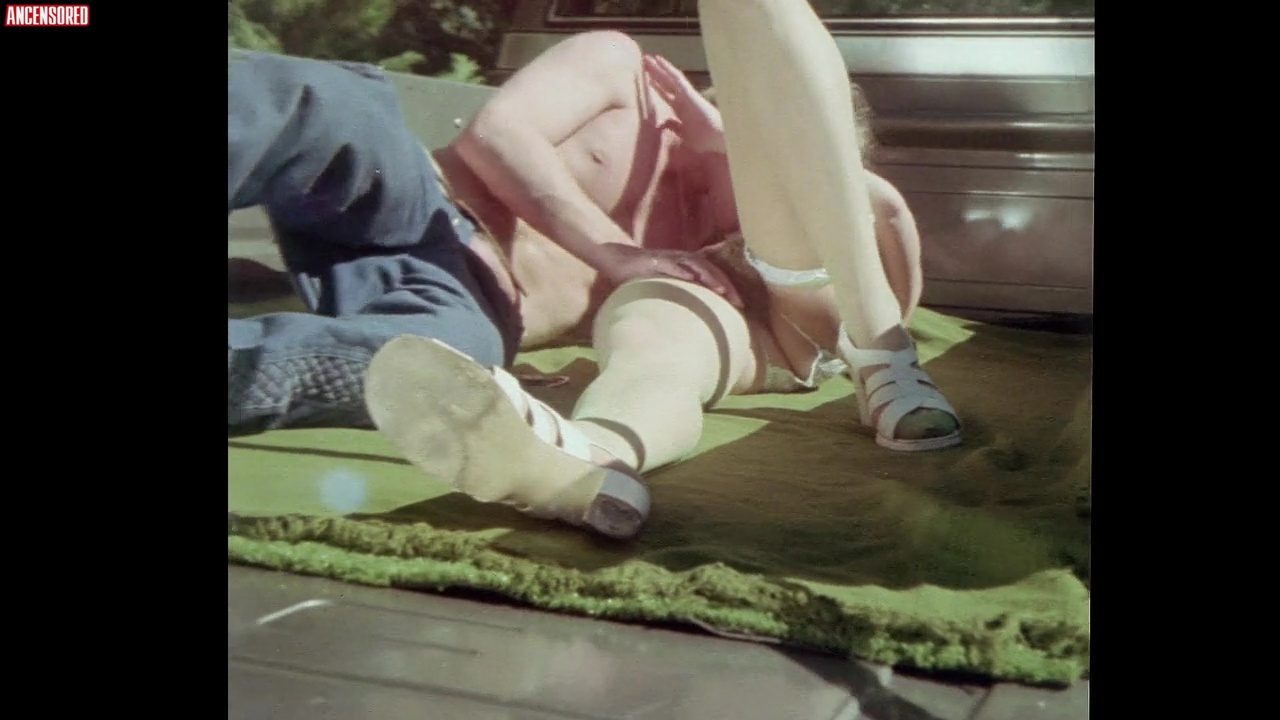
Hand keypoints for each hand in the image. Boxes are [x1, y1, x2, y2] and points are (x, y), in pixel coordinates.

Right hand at [597, 243, 743, 308]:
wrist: (617, 262)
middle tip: (737, 302)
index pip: (712, 275)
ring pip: (694, 264)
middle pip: (709, 269)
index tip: (740, 306)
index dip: (727, 288)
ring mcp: (668, 259)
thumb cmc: (643, 278)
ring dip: (708, 276)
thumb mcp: (666, 288)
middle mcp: (681, 260)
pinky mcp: (652, 261)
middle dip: (725, 284)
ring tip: (721, 290)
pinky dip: (680, 270)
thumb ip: (680, 298)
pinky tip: (690, 278)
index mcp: (686, 267)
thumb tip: (695, 321)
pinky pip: (669, 264)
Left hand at [643, 54, 725, 154]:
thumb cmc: (706, 139)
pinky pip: (677, 78)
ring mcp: (686, 95)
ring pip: (670, 77)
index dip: (657, 87)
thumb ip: (676, 127)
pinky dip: (668, 69)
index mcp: (681, 110)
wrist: (719, 139)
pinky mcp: (689, 93)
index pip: (666, 95)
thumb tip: (665, 122)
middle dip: (655, 73)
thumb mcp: (685, 134)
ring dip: (659, 68)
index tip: (647, 79)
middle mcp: (683, 99)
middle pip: (666, 83)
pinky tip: (659, 61)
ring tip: (647, 58)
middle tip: (644, 61)